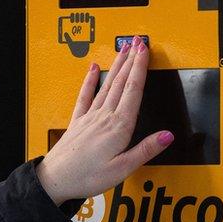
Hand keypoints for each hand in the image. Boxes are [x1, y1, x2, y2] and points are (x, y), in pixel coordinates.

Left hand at [36, 36, 173, 204]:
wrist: (55, 180)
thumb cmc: (87, 177)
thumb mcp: (123, 169)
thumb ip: (145, 150)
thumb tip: (167, 136)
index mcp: (118, 127)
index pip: (133, 91)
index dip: (140, 69)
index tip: (145, 51)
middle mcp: (104, 117)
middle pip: (121, 83)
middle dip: (131, 60)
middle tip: (137, 41)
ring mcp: (89, 117)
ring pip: (106, 85)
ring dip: (116, 65)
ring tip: (123, 49)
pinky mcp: (78, 122)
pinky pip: (85, 96)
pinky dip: (89, 80)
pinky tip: (92, 68)